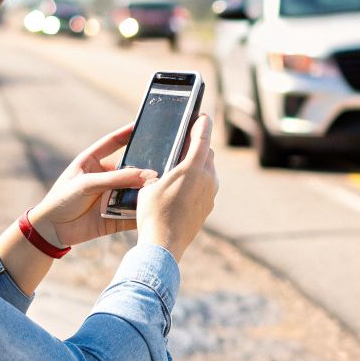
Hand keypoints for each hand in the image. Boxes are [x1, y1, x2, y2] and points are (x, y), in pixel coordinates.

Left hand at [27, 123, 159, 247]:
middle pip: (130, 167)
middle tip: (166, 160)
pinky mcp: (117, 215)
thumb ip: (117, 179)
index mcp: (93, 162)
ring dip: (147, 189)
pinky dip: (144, 210)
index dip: (128, 132)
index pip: (114, 142)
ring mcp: (111, 196)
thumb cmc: (62, 200)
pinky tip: (157, 206)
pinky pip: (134, 211)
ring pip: (135, 190)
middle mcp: (105, 177)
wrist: (50, 231)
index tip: (145, 123)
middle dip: (146, 165)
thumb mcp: (87, 184)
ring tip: (164, 185)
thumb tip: (149, 176)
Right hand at [136, 113, 217, 258]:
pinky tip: (183, 186)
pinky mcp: (208, 207)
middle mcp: (208, 179)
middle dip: (198, 144)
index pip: (202, 137)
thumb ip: (160, 171)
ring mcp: (210, 194)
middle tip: (185, 140)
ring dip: (198, 164)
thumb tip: (163, 169)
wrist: (164, 245)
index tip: (202, 115)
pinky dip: (198, 180)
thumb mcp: (149, 185)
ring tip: (181, 163)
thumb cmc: (152, 213)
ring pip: (208, 171)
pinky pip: (206, 186)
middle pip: (207, 153)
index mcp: (193, 168)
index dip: (202, 124)